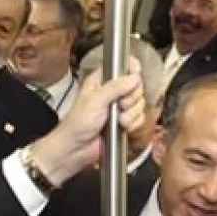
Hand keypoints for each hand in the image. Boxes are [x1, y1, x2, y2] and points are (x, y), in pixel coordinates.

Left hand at [29, 58, 144, 186]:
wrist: (77, 149)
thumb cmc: (78, 123)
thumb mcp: (95, 100)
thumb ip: (116, 87)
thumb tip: (134, 77)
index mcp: (101, 81)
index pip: (122, 66)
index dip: (131, 69)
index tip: (135, 75)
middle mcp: (112, 92)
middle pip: (135, 86)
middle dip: (132, 97)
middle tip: (120, 105)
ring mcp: (119, 108)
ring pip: (139, 103)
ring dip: (131, 113)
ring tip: (119, 120)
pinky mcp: (124, 122)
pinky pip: (139, 118)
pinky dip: (133, 123)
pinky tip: (122, 127)